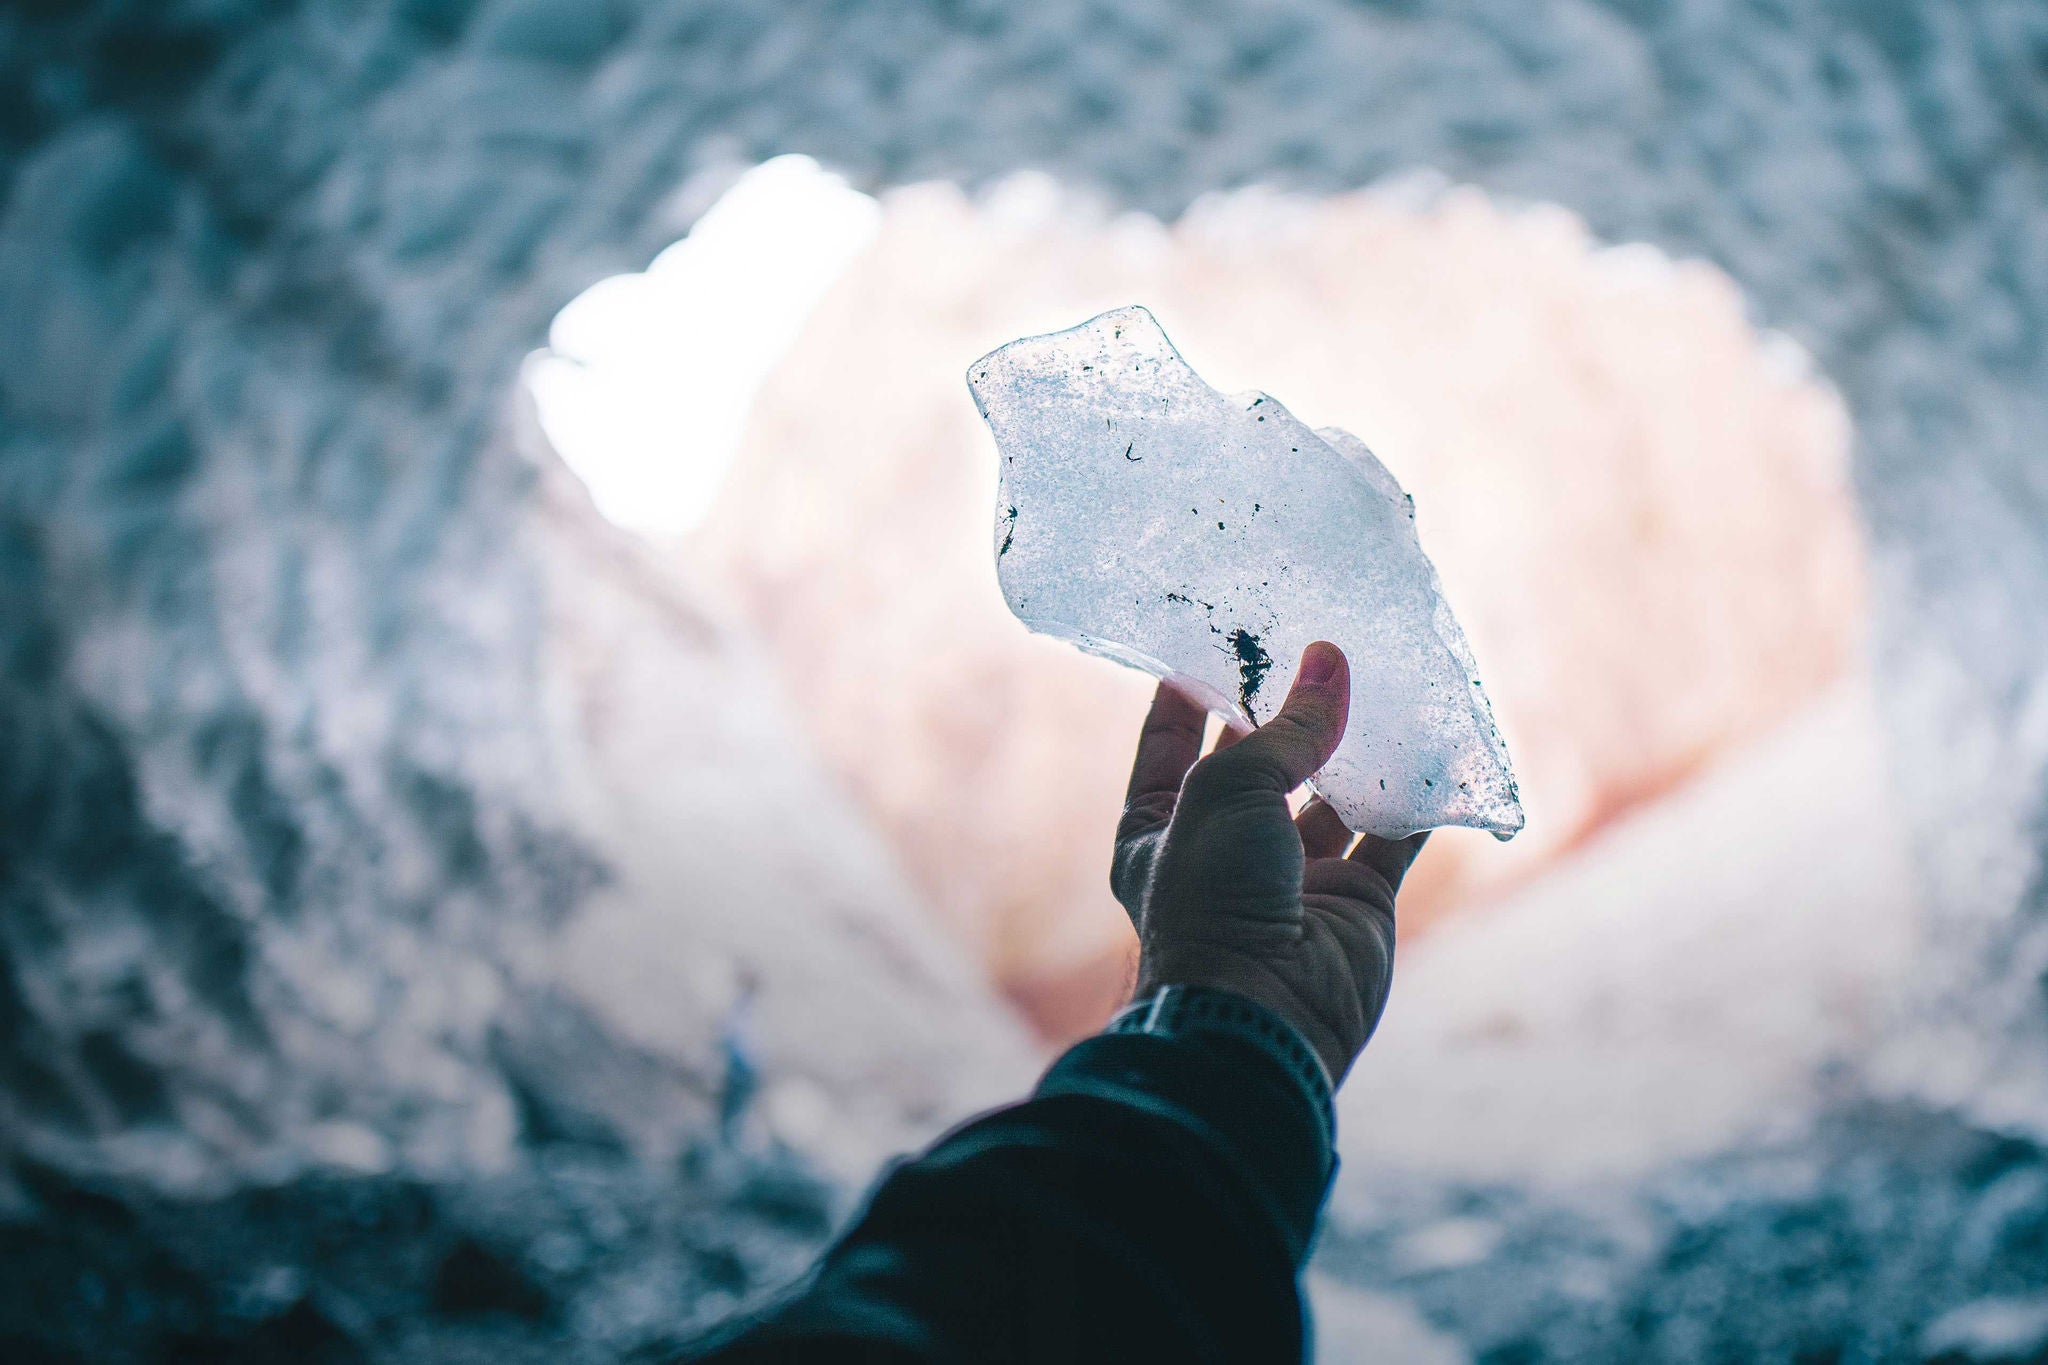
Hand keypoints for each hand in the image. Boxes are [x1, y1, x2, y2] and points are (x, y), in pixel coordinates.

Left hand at [1111, 642, 1426, 1083]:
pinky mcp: (1357, 905)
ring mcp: (1293, 881)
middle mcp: (1222, 853)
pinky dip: (1412, 799)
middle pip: (1259, 765)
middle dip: (1287, 712)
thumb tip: (1330, 660)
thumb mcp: (1230, 792)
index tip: (1213, 637)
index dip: (1188, 693)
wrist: (1264, 1016)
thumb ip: (1286, 729)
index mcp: (1157, 831)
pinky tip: (1433, 745)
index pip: (1167, 745)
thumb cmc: (1215, 898)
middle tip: (1318, 644)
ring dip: (1357, 748)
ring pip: (1331, 797)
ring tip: (1384, 679)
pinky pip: (1390, 839)